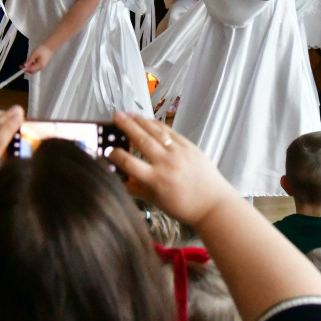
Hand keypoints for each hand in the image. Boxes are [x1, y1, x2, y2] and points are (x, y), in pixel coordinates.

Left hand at [22, 44, 52, 72]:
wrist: (49, 47)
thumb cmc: (42, 50)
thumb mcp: (34, 54)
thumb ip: (29, 60)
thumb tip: (24, 66)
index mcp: (39, 65)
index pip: (31, 70)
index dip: (25, 69)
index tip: (20, 66)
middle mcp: (41, 67)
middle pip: (32, 71)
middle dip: (27, 69)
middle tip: (22, 65)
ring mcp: (42, 66)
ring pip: (33, 69)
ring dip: (29, 67)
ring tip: (27, 61)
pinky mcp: (42, 64)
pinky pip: (36, 66)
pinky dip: (32, 65)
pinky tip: (31, 60)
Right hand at [107, 112, 235, 227]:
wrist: (213, 204)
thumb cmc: (185, 206)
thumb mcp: (157, 201)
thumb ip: (138, 189)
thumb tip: (120, 179)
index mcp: (156, 180)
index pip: (129, 163)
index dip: (115, 155)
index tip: (108, 150)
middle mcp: (166, 163)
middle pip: (141, 140)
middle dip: (127, 127)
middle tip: (116, 117)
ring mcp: (179, 153)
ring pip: (156, 132)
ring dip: (141, 121)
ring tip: (129, 114)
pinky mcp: (189, 147)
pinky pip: (170, 132)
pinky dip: (158, 125)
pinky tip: (149, 120)